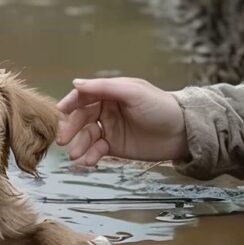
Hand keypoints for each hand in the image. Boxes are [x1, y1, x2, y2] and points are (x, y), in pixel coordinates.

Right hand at [56, 77, 188, 165]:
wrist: (182, 133)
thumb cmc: (161, 107)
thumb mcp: (133, 92)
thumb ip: (104, 87)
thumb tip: (76, 83)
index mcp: (111, 93)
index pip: (85, 96)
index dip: (71, 103)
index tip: (60, 112)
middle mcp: (107, 109)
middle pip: (82, 118)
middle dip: (71, 129)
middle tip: (63, 139)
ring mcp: (110, 129)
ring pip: (87, 136)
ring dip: (79, 145)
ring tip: (75, 156)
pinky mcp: (115, 147)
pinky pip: (96, 150)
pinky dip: (90, 156)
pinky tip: (89, 161)